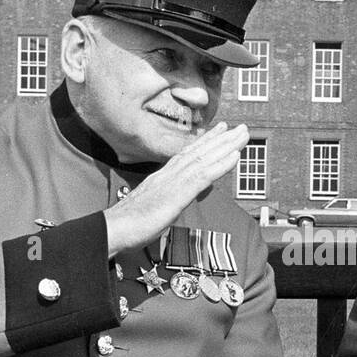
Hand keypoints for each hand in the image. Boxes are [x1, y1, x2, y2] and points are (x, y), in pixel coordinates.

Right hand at [104, 122, 249, 254]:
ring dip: (226, 146)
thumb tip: (168, 203)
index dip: (205, 142)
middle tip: (241, 128)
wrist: (113, 229)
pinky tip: (235, 157)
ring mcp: (172, 183)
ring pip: (203, 159)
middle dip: (222, 139)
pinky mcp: (177, 195)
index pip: (187, 155)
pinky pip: (202, 177)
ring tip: (243, 135)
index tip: (219, 131)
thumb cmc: (127, 224)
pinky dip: (220, 165)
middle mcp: (168, 175)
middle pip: (199, 152)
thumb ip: (162, 201)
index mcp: (162, 178)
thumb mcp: (149, 208)